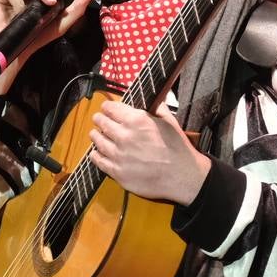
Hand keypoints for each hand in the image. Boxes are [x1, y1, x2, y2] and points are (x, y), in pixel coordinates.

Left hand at [88, 100, 209, 204]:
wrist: (182, 176)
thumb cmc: (178, 148)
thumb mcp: (169, 121)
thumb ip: (157, 108)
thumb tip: (152, 100)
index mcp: (136, 120)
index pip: (111, 108)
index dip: (107, 107)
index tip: (106, 108)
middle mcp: (124, 135)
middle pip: (102, 123)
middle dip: (99, 119)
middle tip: (98, 120)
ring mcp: (118, 155)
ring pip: (98, 141)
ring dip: (95, 135)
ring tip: (95, 134)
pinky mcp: (117, 172)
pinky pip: (99, 161)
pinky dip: (95, 155)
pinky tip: (95, 153)